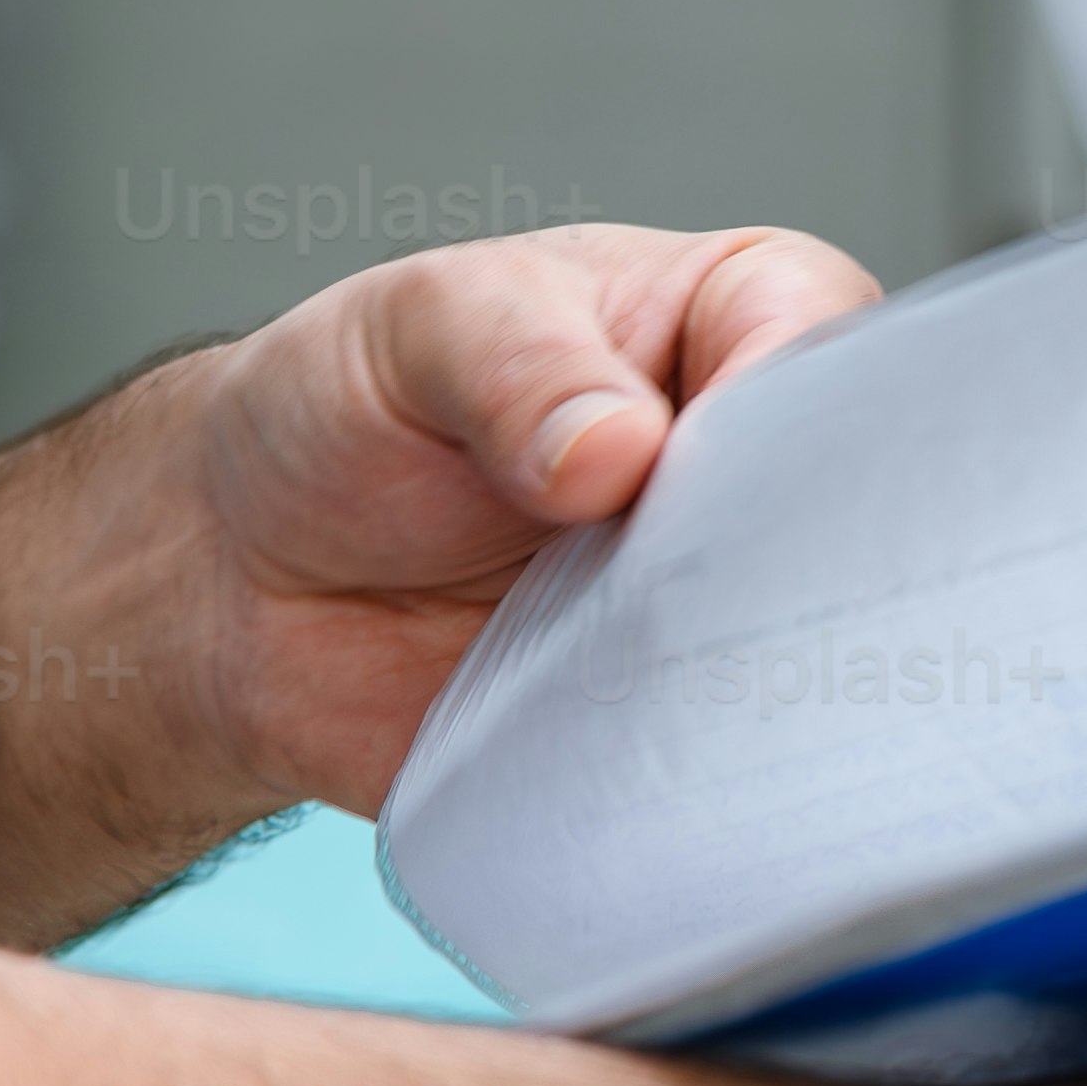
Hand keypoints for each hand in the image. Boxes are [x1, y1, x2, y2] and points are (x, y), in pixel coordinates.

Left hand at [0, 220, 871, 934]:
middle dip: (782, 546)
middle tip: (675, 582)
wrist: (239, 587)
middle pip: (847, 498)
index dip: (779, 393)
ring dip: (738, 668)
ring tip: (636, 674)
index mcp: (724, 314)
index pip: (820, 328)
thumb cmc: (342, 412)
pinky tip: (641, 764)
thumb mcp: (412, 332)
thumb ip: (512, 367)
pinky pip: (729, 757)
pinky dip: (695, 771)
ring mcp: (723, 600)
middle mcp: (750, 460)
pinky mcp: (675, 724)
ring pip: (806, 640)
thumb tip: (616, 447)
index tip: (687, 458)